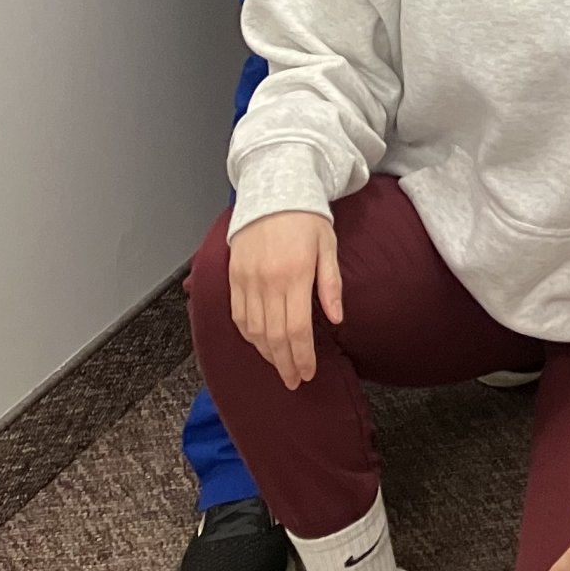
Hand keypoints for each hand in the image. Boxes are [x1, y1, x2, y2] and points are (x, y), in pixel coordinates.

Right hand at [227, 210, 341, 388]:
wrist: (273, 188)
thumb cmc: (306, 216)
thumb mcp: (327, 245)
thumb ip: (330, 284)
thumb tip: (336, 319)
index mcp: (294, 274)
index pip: (296, 329)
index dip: (302, 357)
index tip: (308, 374)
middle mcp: (267, 281)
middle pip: (274, 336)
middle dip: (284, 364)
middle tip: (294, 381)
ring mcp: (246, 280)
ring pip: (253, 331)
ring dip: (266, 353)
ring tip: (280, 365)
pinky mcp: (233, 276)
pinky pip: (238, 316)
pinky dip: (249, 335)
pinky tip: (260, 342)